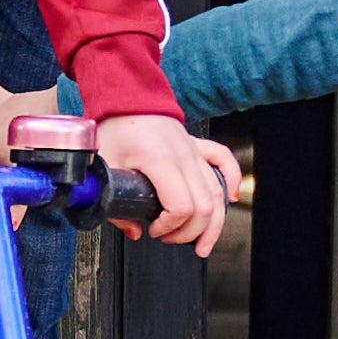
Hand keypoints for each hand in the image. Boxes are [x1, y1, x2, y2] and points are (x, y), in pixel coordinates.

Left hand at [88, 114, 235, 249]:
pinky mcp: (198, 146)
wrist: (126, 95)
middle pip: (205, 206)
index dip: (170, 226)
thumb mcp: (105, 168)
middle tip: (169, 238)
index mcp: (160, 160)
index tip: (154, 230)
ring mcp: (194, 150)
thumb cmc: (114, 127)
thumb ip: (115, 206)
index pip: (181, 206)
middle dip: (190, 233)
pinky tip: (230, 200)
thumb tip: (134, 232)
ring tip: (201, 243)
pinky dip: (232, 181)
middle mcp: (184, 156)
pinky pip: (225, 162)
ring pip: (218, 193)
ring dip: (213, 223)